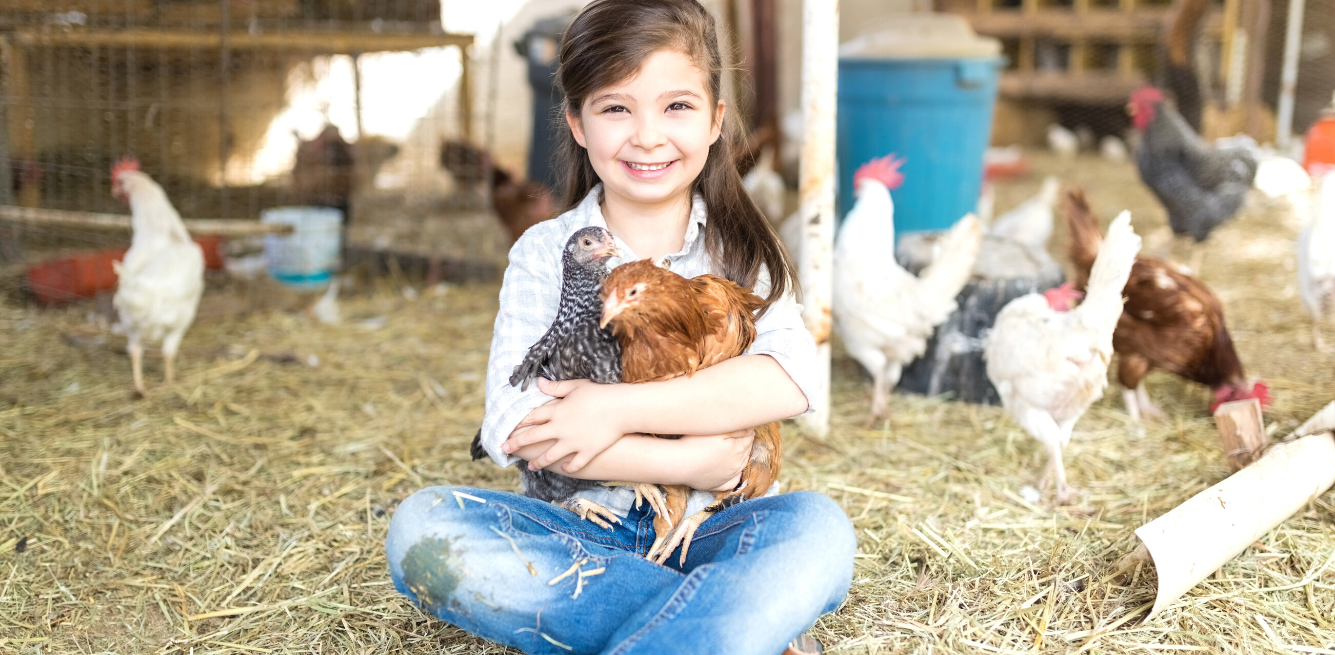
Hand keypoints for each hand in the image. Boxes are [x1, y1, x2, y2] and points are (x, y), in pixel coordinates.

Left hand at [503, 378, 627, 473]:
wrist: (622, 408)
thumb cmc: (600, 394)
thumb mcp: (576, 386)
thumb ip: (556, 387)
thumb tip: (538, 383)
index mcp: (557, 411)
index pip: (531, 417)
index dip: (518, 423)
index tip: (507, 428)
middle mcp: (560, 428)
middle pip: (533, 437)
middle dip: (517, 443)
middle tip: (504, 448)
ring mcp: (573, 442)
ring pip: (550, 455)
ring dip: (539, 462)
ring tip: (531, 467)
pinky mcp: (587, 451)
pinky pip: (574, 464)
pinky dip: (568, 467)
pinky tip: (564, 469)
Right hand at [681, 427, 753, 491]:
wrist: (679, 463)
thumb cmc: (695, 444)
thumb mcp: (718, 431)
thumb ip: (737, 429)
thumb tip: (751, 429)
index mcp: (737, 450)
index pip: (749, 438)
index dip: (747, 430)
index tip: (744, 425)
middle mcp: (736, 465)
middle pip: (746, 451)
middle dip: (745, 442)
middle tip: (742, 434)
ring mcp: (727, 477)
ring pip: (741, 465)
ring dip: (742, 457)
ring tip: (736, 448)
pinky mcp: (717, 485)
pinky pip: (732, 482)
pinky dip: (735, 476)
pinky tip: (734, 471)